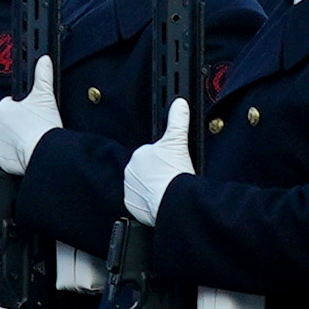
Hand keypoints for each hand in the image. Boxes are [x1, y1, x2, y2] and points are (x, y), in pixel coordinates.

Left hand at [0, 82, 61, 179]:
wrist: (42, 151)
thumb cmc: (42, 124)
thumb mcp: (45, 96)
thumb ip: (43, 75)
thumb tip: (43, 59)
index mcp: (2, 107)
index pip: (11, 105)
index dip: (23, 110)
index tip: (32, 115)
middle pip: (8, 122)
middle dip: (18, 124)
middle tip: (34, 127)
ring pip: (5, 137)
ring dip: (15, 138)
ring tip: (31, 139)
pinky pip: (4, 153)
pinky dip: (13, 152)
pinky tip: (26, 150)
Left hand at [119, 101, 196, 228]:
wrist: (172, 202)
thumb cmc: (174, 173)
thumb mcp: (178, 142)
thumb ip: (178, 121)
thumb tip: (179, 103)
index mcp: (138, 155)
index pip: (150, 155)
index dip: (163, 160)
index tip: (172, 165)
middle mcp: (129, 171)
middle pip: (145, 170)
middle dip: (156, 173)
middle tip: (171, 177)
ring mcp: (129, 189)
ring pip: (141, 186)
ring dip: (152, 187)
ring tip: (167, 190)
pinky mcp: (132, 205)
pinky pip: (139, 202)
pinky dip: (149, 201)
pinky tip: (161, 200)